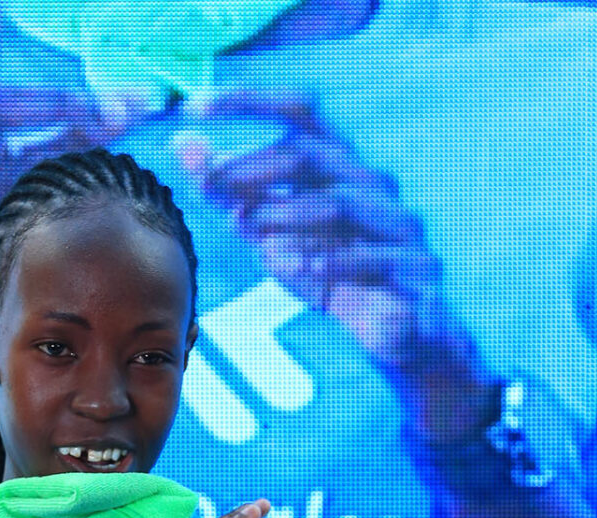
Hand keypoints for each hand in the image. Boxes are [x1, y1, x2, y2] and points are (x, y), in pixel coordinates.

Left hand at [182, 93, 497, 437]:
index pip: (298, 114)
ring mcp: (397, 224)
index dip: (248, 103)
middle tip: (213, 182)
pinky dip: (326, 261)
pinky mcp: (414, 268)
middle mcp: (371, 184)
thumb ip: (230, 193)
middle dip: (255, 166)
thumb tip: (182, 145)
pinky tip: (288, 264)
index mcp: (340, 166)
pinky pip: (370, 259)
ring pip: (340, 203)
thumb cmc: (334, 274)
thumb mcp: (271, 234)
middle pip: (312, 155)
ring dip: (286, 212)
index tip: (195, 106)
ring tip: (247, 226)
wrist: (403, 334)